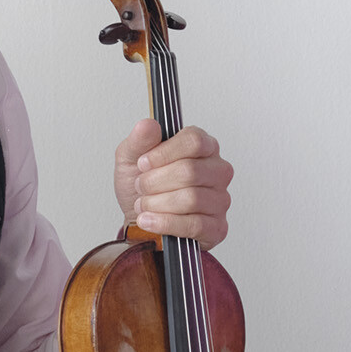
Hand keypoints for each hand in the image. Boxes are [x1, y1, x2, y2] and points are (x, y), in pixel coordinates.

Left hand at [111, 120, 228, 247]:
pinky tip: (149, 220)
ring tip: (143, 204)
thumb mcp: (130, 158)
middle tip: (140, 186)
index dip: (164, 153)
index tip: (143, 163)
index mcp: (203, 146)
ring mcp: (220, 199)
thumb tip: (148, 125)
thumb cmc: (141, 188)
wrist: (140, 221)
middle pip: (190, 171)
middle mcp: (217, 170)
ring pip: (191, 199)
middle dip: (155, 182)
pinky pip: (195, 225)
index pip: (194, 140)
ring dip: (157, 203)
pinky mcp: (217, 227)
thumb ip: (139, 140)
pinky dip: (165, 223)